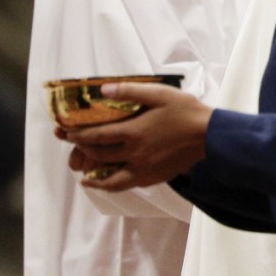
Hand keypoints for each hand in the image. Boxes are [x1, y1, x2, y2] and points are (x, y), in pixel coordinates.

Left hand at [57, 82, 211, 191]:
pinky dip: (112, 185)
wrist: (210, 135)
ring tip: (84, 175)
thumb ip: (131, 91)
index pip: (97, 136)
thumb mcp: (160, 94)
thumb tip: (103, 90)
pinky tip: (109, 182)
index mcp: (134, 132)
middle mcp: (135, 154)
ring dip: (93, 176)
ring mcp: (143, 169)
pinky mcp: (153, 178)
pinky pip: (126, 185)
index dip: (78, 134)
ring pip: (109, 179)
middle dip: (81, 149)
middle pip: (99, 155)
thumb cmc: (186, 111)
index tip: (65, 131)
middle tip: (71, 143)